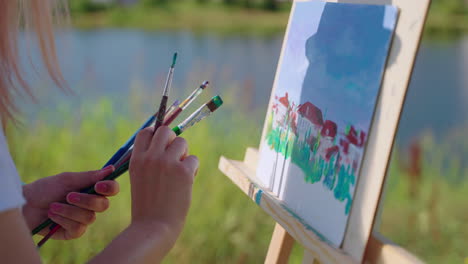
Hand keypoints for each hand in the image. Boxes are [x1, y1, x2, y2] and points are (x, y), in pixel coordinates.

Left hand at [22, 166, 119, 239]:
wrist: (25, 205)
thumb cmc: (45, 189)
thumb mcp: (66, 180)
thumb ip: (89, 176)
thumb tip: (110, 169)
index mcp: (93, 190)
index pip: (112, 189)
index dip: (110, 188)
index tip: (98, 186)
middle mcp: (91, 205)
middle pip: (103, 205)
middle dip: (86, 201)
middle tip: (68, 196)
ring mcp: (83, 219)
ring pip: (89, 218)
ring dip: (69, 211)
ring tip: (53, 206)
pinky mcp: (73, 232)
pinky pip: (78, 228)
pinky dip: (63, 220)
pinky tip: (52, 216)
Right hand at [129, 126, 198, 245]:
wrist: (153, 227)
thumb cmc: (147, 207)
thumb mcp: (139, 179)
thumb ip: (149, 162)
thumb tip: (167, 143)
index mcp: (136, 160)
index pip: (146, 132)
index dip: (156, 135)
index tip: (163, 145)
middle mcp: (150, 157)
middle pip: (166, 131)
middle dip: (173, 141)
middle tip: (175, 158)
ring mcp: (167, 163)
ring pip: (182, 142)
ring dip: (185, 155)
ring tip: (180, 173)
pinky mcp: (183, 172)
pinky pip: (194, 159)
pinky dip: (193, 170)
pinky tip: (186, 183)